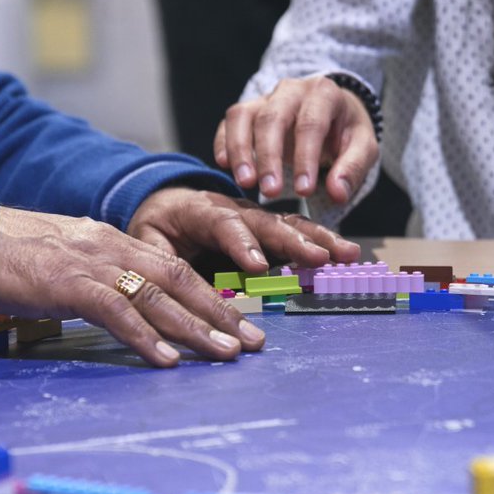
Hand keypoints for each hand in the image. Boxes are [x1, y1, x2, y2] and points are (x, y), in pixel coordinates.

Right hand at [0, 207, 265, 367]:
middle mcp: (112, 249)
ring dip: (195, 327)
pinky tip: (167, 357)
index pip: (176, 269)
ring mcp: (92, 264)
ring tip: (225, 353)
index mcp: (115, 242)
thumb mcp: (70, 261)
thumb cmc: (15, 256)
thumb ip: (103, 278)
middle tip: (253, 344)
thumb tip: (132, 306)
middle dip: (221, 313)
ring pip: (157, 295)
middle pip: (180, 280)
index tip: (240, 324)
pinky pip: (115, 311)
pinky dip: (144, 336)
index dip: (212, 297)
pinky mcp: (68, 284)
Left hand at [127, 187, 361, 270]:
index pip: (223, 223)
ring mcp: (255, 217)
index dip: (241, 243)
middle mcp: (235, 208)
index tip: (258, 266)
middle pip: (266, 222)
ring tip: (347, 254)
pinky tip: (345, 256)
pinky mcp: (269, 229)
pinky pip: (297, 233)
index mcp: (201, 209)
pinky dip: (321, 243)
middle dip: (295, 241)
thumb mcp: (146, 241)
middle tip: (320, 258)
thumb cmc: (156, 226)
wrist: (167, 204)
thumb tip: (177, 289)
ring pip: (289, 224)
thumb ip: (161, 261)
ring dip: (319, 239)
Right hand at [214, 76, 378, 202]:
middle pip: (272, 118)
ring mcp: (265, 98)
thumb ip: (352, 169)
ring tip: (245, 183)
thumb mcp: (363, 148)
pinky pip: (230, 122)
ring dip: (241, 150)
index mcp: (324, 94)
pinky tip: (225, 165)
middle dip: (270, 157)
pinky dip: (224, 142)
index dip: (305, 157)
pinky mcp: (248, 110)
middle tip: (271, 192)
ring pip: (243, 116)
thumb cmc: (346, 133)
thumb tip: (337, 193)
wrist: (332, 113)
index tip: (304, 190)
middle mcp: (291, 91)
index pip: (311, 124)